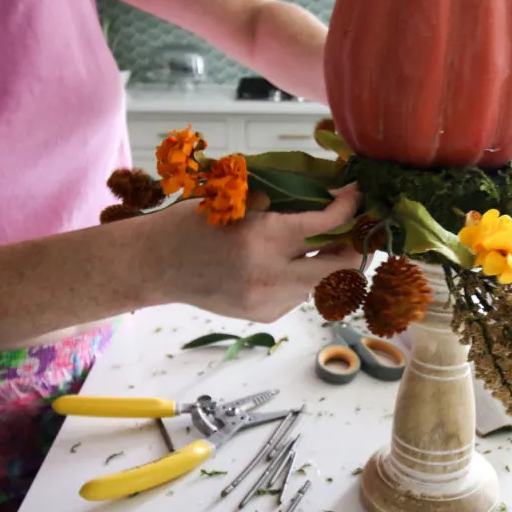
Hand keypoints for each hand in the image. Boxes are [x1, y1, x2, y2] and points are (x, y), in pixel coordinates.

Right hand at [140, 185, 362, 321]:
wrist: (156, 266)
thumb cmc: (192, 224)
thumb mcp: (236, 202)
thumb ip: (280, 204)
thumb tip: (324, 199)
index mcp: (263, 237)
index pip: (325, 225)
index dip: (348, 208)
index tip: (355, 197)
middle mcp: (271, 274)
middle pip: (339, 266)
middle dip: (353, 247)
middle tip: (353, 230)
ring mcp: (269, 300)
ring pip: (321, 282)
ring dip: (326, 263)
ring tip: (317, 245)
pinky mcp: (265, 314)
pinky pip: (299, 295)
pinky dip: (301, 278)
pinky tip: (283, 265)